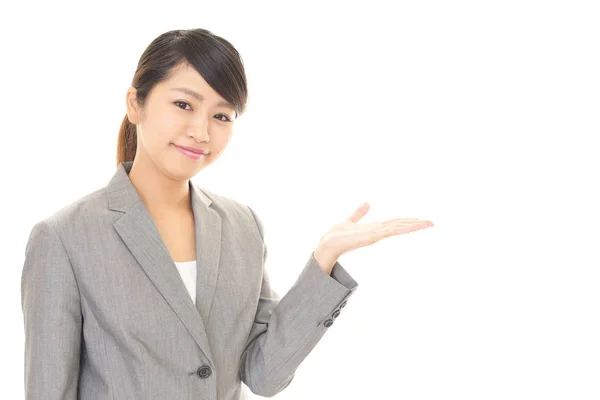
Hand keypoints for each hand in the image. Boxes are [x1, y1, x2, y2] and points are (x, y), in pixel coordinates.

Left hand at [317, 202, 433, 262]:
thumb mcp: (350, 220)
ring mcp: (376, 234)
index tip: (421, 220)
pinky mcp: (372, 236)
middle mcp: (378, 232)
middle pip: (400, 225)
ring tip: (428, 223)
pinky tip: (410, 226)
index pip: (395, 223)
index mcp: (375, 228)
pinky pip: (389, 231)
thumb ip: (359, 213)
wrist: (328, 243)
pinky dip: (401, 228)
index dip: (408, 221)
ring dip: (413, 225)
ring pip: (398, 228)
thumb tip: (366, 204)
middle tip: (432, 223)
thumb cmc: (337, 235)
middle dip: (415, 224)